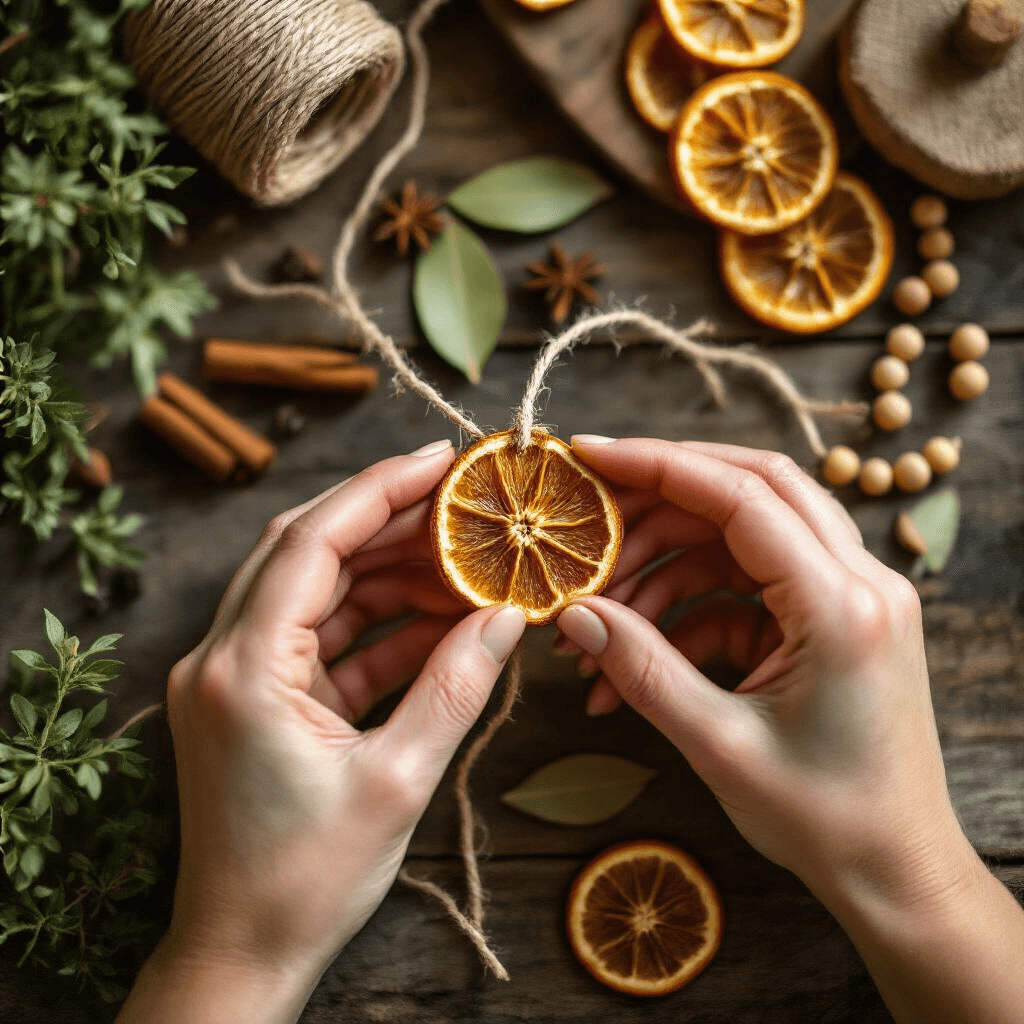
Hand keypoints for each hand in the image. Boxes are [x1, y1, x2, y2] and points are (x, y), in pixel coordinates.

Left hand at [118, 439, 525, 1023]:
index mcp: (241, 668)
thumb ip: (455, 688)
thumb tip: (507, 619)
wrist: (245, 953)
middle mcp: (223, 657)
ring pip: (317, 590)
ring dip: (389, 573)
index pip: (312, 541)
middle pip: (308, 550)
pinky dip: (378, 625)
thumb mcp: (398, 781)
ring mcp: (236, 677)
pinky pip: (322, 639)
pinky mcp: (256, 700)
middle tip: (461, 503)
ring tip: (464, 563)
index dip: (380, 489)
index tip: (441, 459)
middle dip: (388, 521)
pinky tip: (440, 620)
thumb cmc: (306, 880)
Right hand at [555, 437, 1023, 1023]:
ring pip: (741, 538)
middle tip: (589, 519)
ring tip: (595, 622)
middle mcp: (860, 582)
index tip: (591, 456)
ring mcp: (850, 596)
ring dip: (662, 568)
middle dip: (660, 497)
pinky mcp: (829, 618)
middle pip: (751, 490)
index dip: (660, 465)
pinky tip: (634, 657)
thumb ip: (643, 668)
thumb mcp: (720, 745)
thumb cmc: (826, 822)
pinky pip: (745, 586)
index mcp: (843, 606)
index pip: (744, 496)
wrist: (896, 872)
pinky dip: (686, 609)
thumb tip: (576, 613)